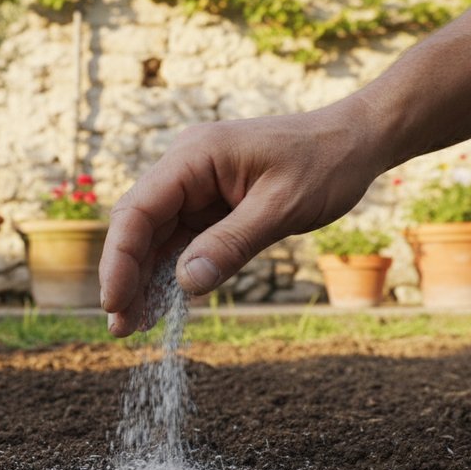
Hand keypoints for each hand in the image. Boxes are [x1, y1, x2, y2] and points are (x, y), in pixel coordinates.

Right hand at [99, 97, 390, 336]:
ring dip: (143, 279)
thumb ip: (231, 244)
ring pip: (155, 237)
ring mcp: (197, 185)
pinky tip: (162, 305)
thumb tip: (184, 284)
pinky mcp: (211, 203)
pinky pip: (181, 240)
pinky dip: (171, 271)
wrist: (356, 141)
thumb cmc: (325, 164)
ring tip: (134, 325)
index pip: (138, 210)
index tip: (114, 302)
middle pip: (138, 225)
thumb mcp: (281, 208)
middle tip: (120, 328)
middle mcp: (186, 167)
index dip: (119, 260)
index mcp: (194, 156)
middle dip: (126, 276)